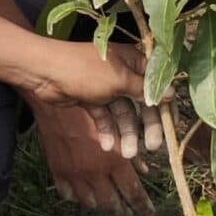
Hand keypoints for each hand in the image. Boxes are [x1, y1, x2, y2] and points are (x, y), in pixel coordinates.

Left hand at [18, 39, 164, 157]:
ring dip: (126, 133)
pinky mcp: (92, 99)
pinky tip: (107, 146)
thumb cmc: (84, 69)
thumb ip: (144, 90)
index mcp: (133, 61)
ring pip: (123, 113)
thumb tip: (171, 94)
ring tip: (126, 154)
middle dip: (146, 125)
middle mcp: (123, 73)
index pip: (157, 84)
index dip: (165, 105)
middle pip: (141, 102)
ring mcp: (106, 87)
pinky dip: (107, 130)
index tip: (171, 126)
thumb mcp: (119, 80)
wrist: (44, 72)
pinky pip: (105, 117)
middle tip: (152, 148)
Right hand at [29, 99, 152, 215]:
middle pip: (112, 204)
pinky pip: (69, 194)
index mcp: (114, 162)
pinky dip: (78, 198)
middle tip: (130, 214)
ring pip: (91, 203)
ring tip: (109, 207)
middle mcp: (95, 173)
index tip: (148, 213)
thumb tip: (145, 169)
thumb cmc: (93, 108)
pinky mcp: (59, 171)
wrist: (57, 102)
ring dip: (102, 206)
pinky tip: (84, 195)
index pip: (133, 193)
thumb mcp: (119, 126)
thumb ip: (133, 149)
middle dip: (124, 211)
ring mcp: (75, 175)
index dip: (142, 206)